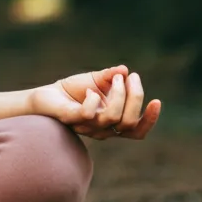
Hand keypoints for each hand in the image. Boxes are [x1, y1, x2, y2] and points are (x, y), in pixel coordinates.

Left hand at [28, 65, 161, 139]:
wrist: (44, 96)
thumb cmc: (73, 91)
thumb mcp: (96, 80)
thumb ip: (111, 77)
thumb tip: (125, 70)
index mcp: (112, 122)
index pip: (137, 131)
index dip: (149, 120)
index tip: (157, 101)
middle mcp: (102, 128)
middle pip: (128, 122)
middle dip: (134, 97)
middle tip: (128, 77)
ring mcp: (86, 126)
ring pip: (112, 117)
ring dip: (117, 94)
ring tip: (113, 78)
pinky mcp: (70, 119)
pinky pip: (87, 114)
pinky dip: (92, 100)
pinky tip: (89, 91)